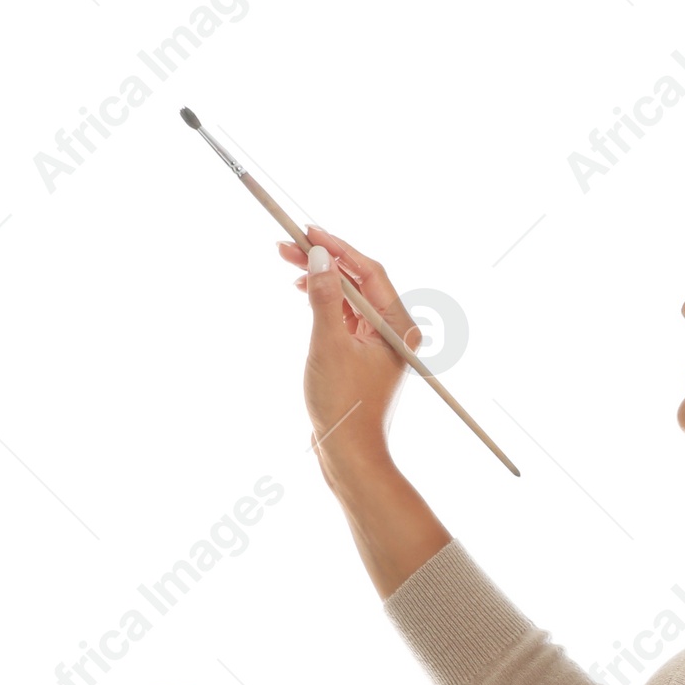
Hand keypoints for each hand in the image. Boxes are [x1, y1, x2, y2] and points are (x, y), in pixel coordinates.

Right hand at [277, 227, 423, 467]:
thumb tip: (319, 257)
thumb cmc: (343, 405)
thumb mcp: (328, 344)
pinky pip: (345, 315)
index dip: (338, 248)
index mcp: (398, 327)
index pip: (370, 272)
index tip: (308, 231)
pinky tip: (303, 291)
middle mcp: (394, 332)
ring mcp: (379, 343)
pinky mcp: (363, 354)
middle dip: (324, 261)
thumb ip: (324, 297)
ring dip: (321, 278)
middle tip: (287, 244)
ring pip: (349, 297)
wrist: (348, 453)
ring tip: (287, 262)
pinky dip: (324, 301)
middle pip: (359, 281)